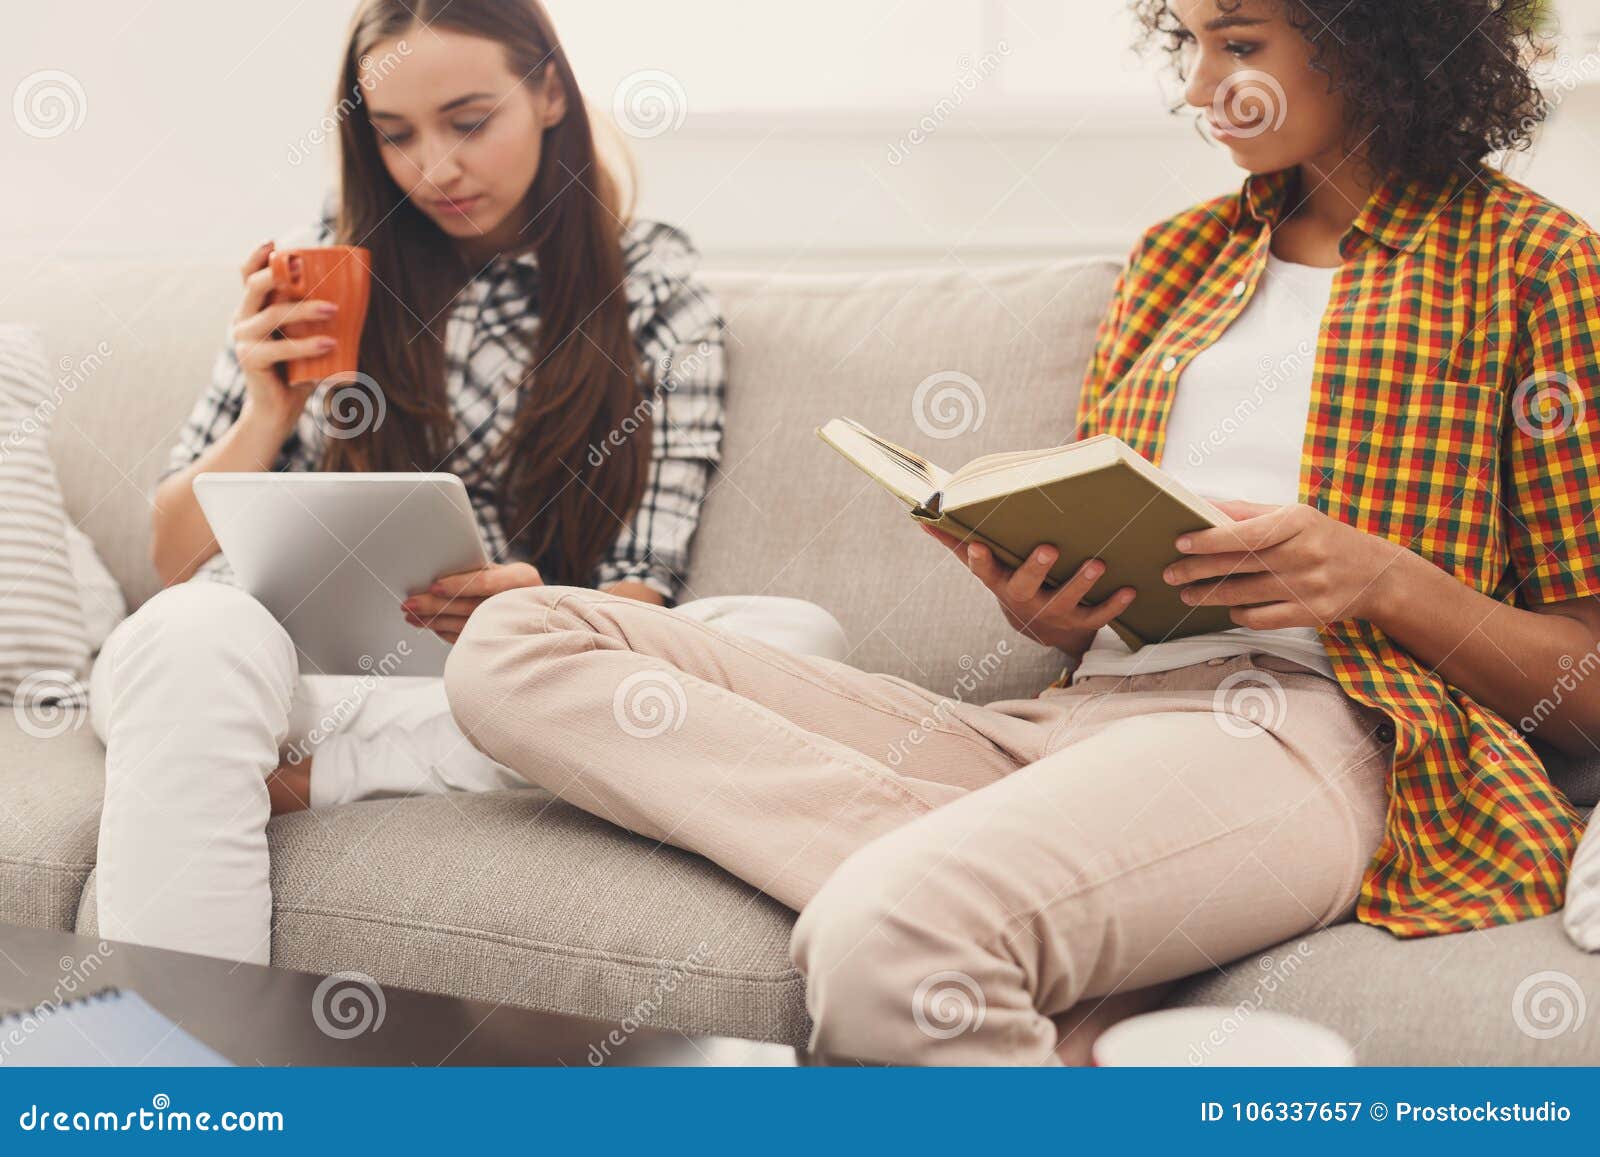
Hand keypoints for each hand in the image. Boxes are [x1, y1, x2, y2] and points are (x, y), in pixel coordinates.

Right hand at [231, 241, 341, 431]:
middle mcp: (243, 319)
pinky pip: (278, 348)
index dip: (257, 258)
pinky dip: (305, 346)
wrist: (279, 409)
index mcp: (254, 309)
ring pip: (272, 315)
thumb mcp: (307, 338)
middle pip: (254, 286)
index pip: (249, 276)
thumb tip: (358, 298)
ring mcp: (243, 339)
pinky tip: (329, 345)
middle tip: (306, 271)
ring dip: (304, 310)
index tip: (274, 243)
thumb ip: (318, 319)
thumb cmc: (298, 370)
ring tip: (334, 310)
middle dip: (279, 273)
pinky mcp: (250, 360)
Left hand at [402, 562, 542, 642]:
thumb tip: (437, 577)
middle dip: (436, 606)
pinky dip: (446, 633)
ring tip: (412, 616)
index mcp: (523, 578)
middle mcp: (521, 602)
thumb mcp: (505, 571)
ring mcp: (514, 626)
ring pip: (467, 626)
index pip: (485, 583)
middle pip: (471, 607)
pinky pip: (469, 639)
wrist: (547, 613)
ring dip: (435, 621)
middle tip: (409, 604)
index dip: (457, 585)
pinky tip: (430, 626)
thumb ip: (480, 572)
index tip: (433, 586)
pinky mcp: (503, 643)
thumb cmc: (517, 585)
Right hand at [921, 523, 1136, 654]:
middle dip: (1036, 568)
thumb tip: (921, 516)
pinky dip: (1115, 605)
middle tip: (1048, 548)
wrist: (1040, 630)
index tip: (978, 545)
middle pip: (1026, 586)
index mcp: (1000, 583)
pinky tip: (1131, 588)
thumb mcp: (985, 567)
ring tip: (1098, 564)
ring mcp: (1054, 613)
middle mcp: (1025, 600)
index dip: (981, 561)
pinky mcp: (1081, 623)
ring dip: (1082, 583)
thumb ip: (956, 542)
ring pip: (1067, 600)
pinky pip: (1099, 617)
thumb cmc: (1010, 582)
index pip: (985, 571)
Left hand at [1163, 500, 1402, 628]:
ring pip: (1245, 595)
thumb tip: (1201, 505)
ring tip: (1187, 593)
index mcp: (1299, 523)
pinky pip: (1261, 618)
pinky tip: (1228, 608)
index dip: (1209, 540)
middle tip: (1170, 573)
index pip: (1245, 533)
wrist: (1377, 574)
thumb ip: (1247, 512)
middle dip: (1197, 571)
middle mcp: (1305, 554)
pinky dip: (1238, 614)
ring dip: (1209, 596)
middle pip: (1239, 565)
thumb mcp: (1293, 516)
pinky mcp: (1311, 615)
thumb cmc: (1324, 538)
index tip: (1180, 543)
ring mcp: (1309, 587)